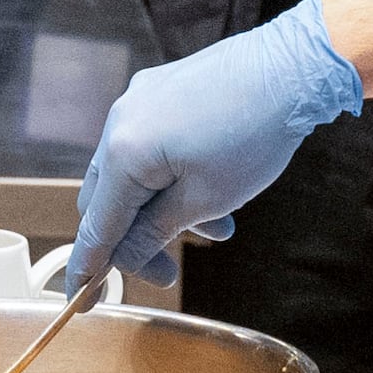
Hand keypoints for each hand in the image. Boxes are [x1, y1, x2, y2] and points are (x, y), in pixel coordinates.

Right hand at [71, 0, 364, 290]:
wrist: (292, 68)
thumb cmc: (253, 134)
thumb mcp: (205, 200)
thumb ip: (154, 232)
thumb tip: (124, 258)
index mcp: (123, 152)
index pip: (95, 226)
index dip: (87, 270)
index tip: (80, 303)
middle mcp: (120, 121)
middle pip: (106, 200)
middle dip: (134, 240)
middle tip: (167, 270)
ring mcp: (139, 102)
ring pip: (132, 173)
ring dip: (160, 210)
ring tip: (216, 229)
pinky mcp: (161, 91)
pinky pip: (148, 146)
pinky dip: (167, 178)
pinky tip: (208, 190)